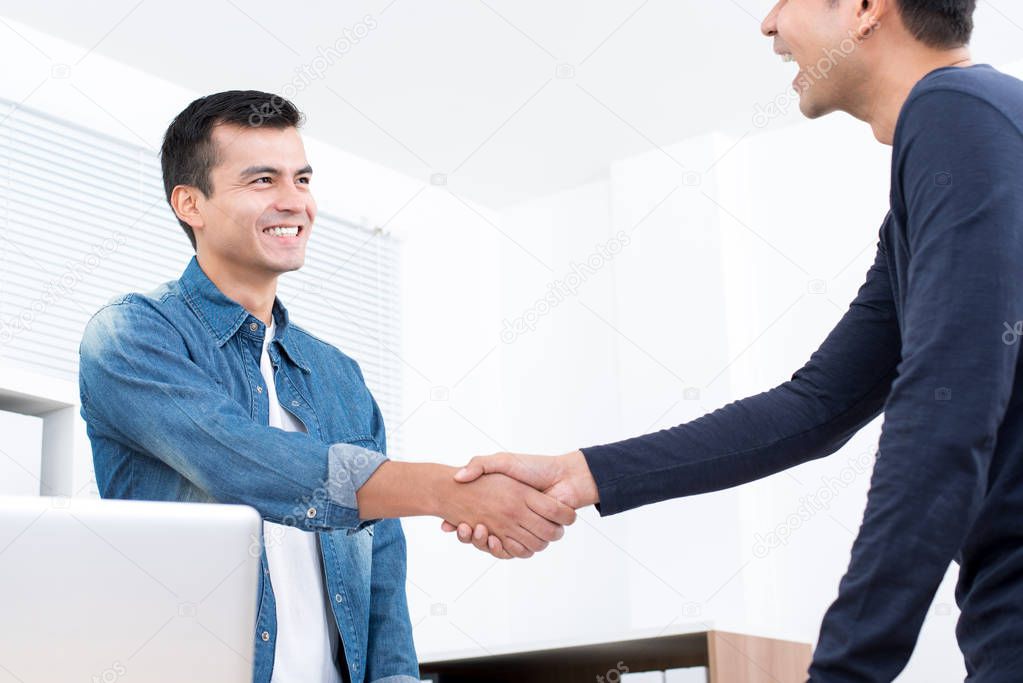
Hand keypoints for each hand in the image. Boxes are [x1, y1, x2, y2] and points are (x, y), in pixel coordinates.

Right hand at [441, 450, 597, 556]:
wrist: (564, 476)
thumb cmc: (535, 467)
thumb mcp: (503, 461)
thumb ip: (481, 465)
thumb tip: (457, 476)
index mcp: (501, 504)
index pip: (473, 522)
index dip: (462, 527)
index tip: (452, 524)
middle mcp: (509, 519)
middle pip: (481, 537)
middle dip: (469, 536)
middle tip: (462, 528)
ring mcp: (521, 529)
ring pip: (495, 546)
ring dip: (483, 543)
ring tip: (479, 531)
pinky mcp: (533, 537)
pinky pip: (514, 552)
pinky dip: (502, 550)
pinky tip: (492, 539)